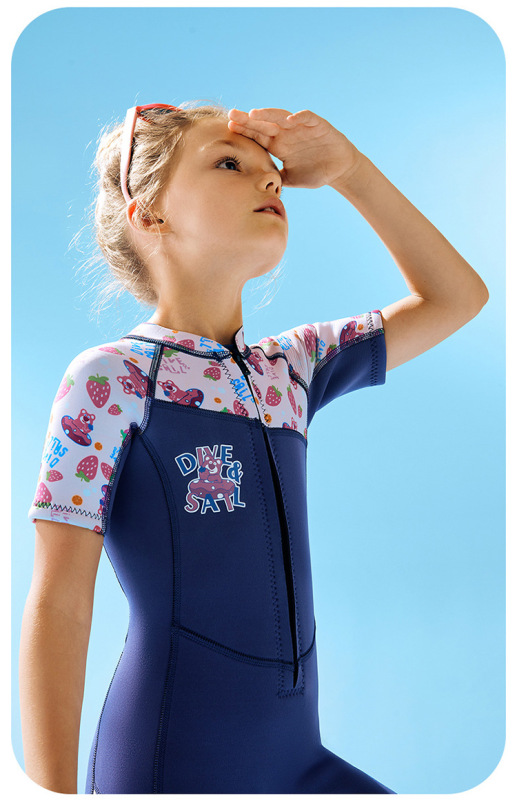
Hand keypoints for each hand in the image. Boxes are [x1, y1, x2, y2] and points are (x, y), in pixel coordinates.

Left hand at [227, 107, 362, 188]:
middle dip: (249, 119)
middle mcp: (287, 133)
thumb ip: (276, 179)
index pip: (258, 135)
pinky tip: (290, 120)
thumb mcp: (292, 179)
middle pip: (265, 123)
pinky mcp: (318, 126)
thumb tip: (257, 189)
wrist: (340, 170)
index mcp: (279, 145)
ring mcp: (301, 127)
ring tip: (255, 113)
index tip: (228, 128)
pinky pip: (308, 118)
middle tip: (232, 114)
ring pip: (282, 117)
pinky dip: (300, 118)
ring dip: (269, 114)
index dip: (245, 131)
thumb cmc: (315, 173)